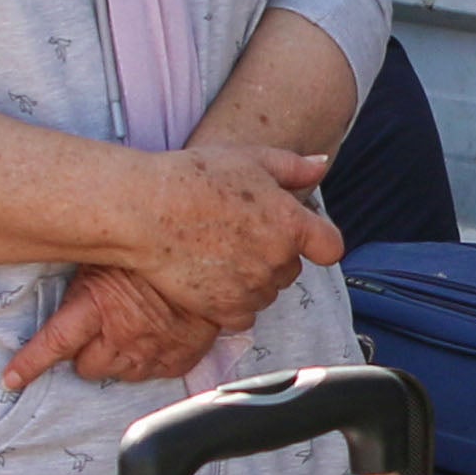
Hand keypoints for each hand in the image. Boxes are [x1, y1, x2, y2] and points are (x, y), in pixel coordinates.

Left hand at [7, 266, 223, 390]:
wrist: (213, 251)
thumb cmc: (156, 244)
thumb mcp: (106, 248)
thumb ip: (81, 267)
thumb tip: (49, 250)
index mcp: (98, 306)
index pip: (54, 344)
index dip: (29, 364)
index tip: (12, 379)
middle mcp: (122, 336)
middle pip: (85, 367)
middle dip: (85, 351)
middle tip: (96, 328)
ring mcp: (152, 352)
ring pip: (117, 374)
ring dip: (115, 357)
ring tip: (127, 328)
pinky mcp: (178, 359)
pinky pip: (151, 374)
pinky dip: (147, 360)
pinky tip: (152, 336)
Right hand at [117, 142, 342, 329]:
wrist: (145, 210)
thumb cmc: (195, 178)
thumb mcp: (250, 159)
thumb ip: (293, 167)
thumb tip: (321, 166)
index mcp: (291, 223)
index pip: (329, 247)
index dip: (317, 241)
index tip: (300, 236)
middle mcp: (278, 260)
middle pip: (291, 268)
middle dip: (274, 255)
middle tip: (239, 235)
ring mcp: (253, 288)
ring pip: (267, 292)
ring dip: (253, 279)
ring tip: (219, 253)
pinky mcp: (226, 310)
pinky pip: (244, 315)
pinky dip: (233, 302)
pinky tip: (211, 278)